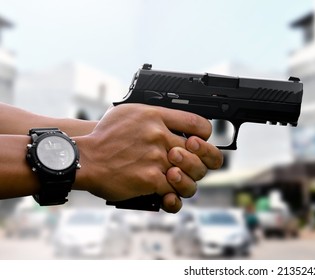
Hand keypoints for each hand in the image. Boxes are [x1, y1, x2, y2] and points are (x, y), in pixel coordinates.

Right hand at [73, 104, 222, 212]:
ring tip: (178, 179)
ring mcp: (157, 158)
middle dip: (203, 161)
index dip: (205, 135)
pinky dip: (173, 195)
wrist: (82, 158)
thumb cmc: (104, 137)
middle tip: (194, 165)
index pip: (198, 123)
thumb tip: (173, 124)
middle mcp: (160, 136)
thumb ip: (154, 117)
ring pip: (192, 173)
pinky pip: (174, 191)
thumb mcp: (129, 113)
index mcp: (156, 116)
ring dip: (189, 179)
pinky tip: (167, 194)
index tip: (201, 141)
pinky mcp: (150, 179)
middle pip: (200, 151)